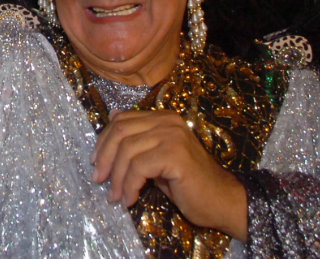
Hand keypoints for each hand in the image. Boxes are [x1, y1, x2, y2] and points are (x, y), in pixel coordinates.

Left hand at [91, 109, 247, 241]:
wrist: (223, 201)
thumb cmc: (189, 184)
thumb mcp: (158, 158)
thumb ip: (139, 141)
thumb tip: (112, 120)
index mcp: (162, 118)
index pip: (122, 120)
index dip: (103, 141)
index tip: (95, 162)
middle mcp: (167, 121)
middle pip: (120, 131)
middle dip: (104, 157)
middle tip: (98, 179)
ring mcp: (173, 135)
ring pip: (127, 150)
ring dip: (116, 176)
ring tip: (115, 195)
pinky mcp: (175, 153)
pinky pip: (139, 167)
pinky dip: (129, 185)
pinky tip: (129, 198)